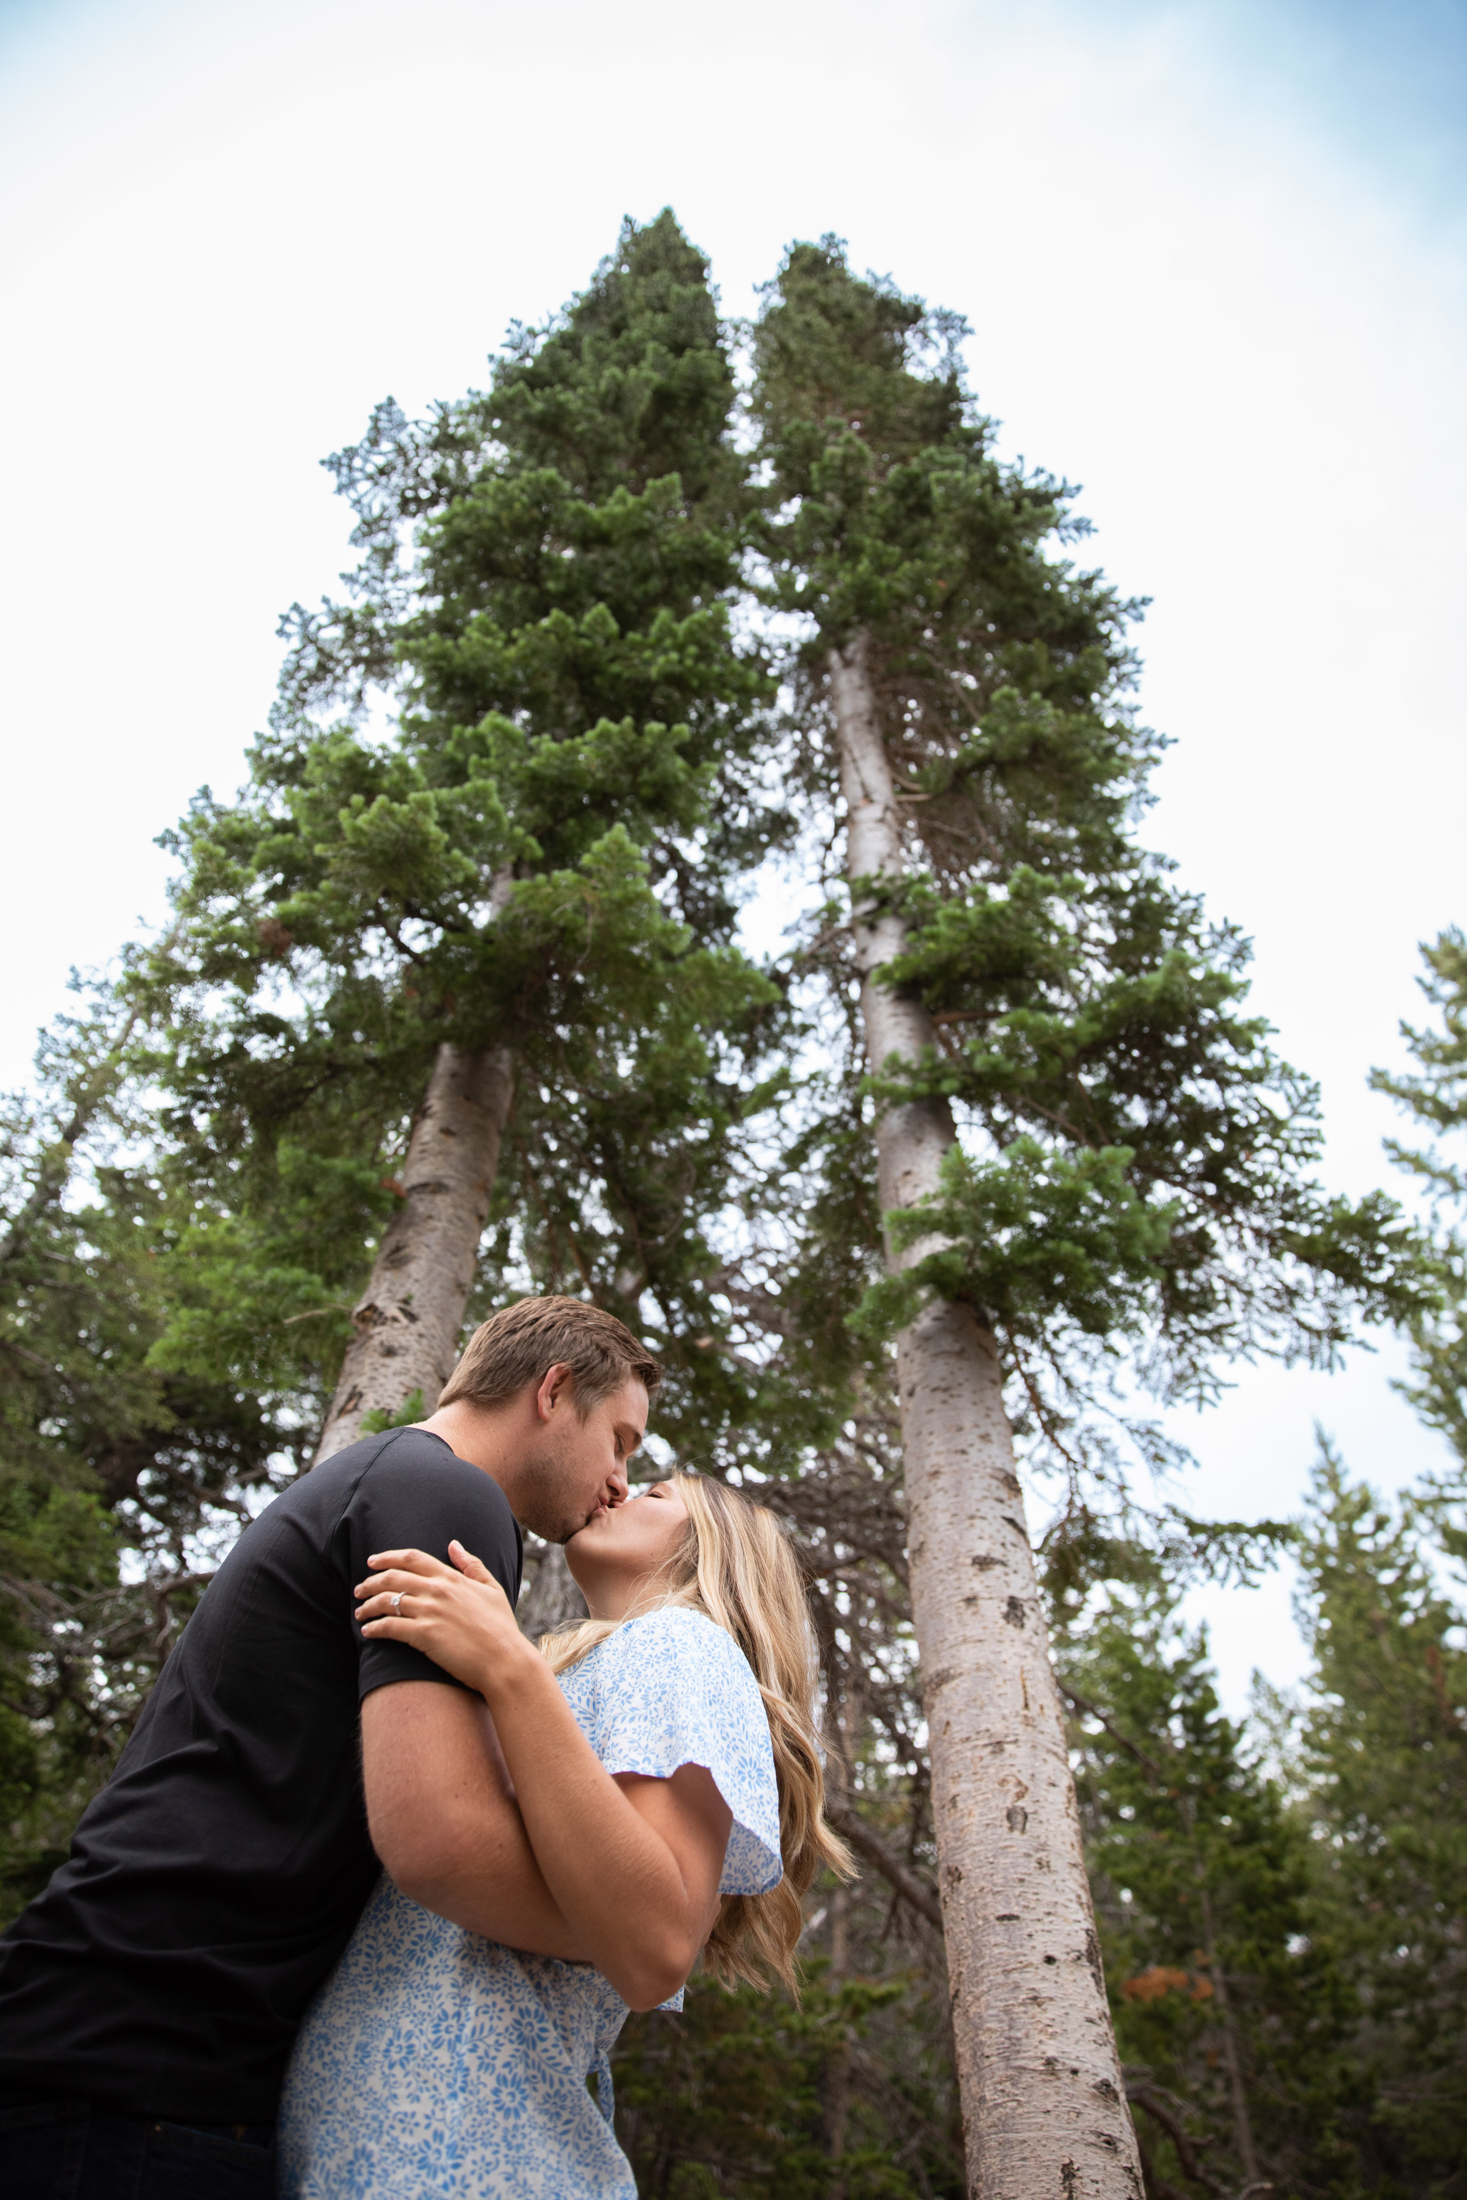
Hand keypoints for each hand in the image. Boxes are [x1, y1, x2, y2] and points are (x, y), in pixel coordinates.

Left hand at [356, 1542, 530, 1692]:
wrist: (504, 1660)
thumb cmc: (501, 1627)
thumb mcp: (491, 1588)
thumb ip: (472, 1564)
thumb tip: (454, 1544)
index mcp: (451, 1577)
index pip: (412, 1558)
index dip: (387, 1557)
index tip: (372, 1562)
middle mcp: (438, 1590)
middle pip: (393, 1578)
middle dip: (370, 1582)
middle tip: (359, 1589)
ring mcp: (430, 1612)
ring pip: (387, 1601)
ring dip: (368, 1605)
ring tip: (360, 1612)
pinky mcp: (424, 1635)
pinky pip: (389, 1627)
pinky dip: (374, 1628)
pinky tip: (367, 1632)